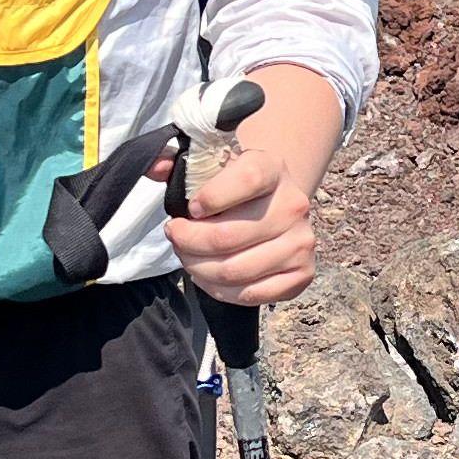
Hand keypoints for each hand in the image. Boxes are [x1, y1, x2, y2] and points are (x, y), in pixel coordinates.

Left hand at [159, 62, 342, 306]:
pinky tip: (208, 275)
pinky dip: (220, 290)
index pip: (246, 180)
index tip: (190, 208)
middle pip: (227, 237)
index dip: (211, 197)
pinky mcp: (302, 274)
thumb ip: (178, 163)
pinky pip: (250, 295)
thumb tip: (155, 166)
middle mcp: (293, 204)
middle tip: (175, 237)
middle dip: (187, 242)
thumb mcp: (210, 164)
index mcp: (272, 168)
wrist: (271, 205)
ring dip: (198, 268)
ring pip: (234, 270)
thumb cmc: (232, 186)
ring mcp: (301, 242)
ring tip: (188, 256)